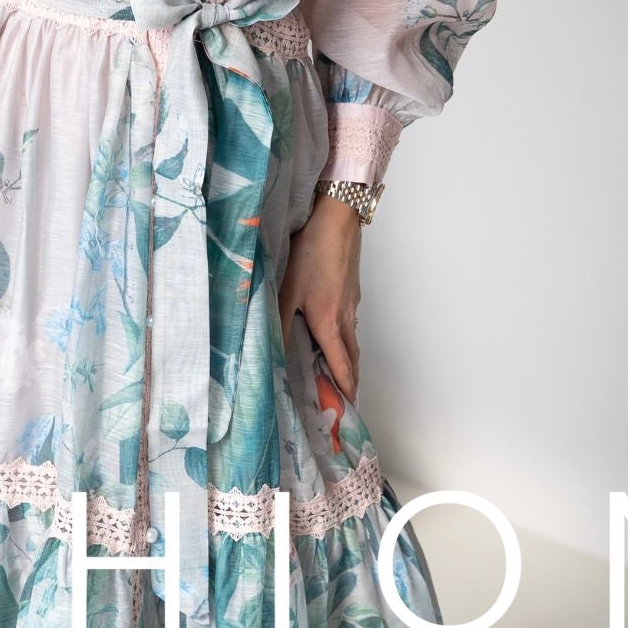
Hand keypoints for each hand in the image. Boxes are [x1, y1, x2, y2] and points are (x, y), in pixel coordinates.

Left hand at [277, 193, 362, 400]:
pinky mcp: (352, 290)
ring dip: (350, 359)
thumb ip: (280, 325)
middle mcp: (345, 317)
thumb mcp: (287, 291)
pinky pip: (351, 321)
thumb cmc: (311, 253)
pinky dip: (347, 337)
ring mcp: (352, 303)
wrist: (336, 221)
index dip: (345, 387)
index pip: (340, 365)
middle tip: (349, 397)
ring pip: (353, 338)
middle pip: (352, 356)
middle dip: (351, 379)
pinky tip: (335, 333)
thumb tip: (274, 354)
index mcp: (328, 322)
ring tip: (344, 372)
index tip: (350, 406)